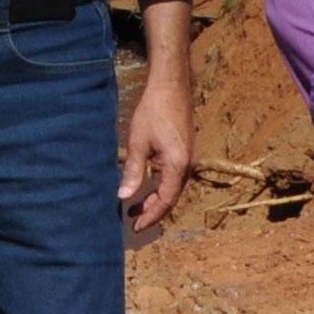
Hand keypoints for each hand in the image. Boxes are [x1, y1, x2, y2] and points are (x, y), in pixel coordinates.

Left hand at [118, 72, 194, 231]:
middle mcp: (188, 164)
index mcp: (178, 165)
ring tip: (136, 206)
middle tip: (132, 219)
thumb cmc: (153, 111)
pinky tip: (148, 186)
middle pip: (171, 197)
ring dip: (156, 198)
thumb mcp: (138, 143)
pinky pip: (175, 176)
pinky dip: (161, 185)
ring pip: (174, 187)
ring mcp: (189, 157)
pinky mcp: (186, 150)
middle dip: (152, 210)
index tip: (135, 227)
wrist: (171, 86)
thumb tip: (124, 197)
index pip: (165, 201)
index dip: (150, 216)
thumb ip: (133, 172)